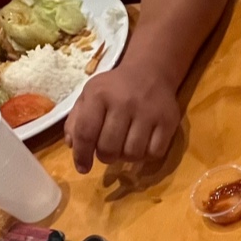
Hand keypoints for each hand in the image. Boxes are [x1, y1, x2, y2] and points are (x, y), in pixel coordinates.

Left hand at [64, 65, 180, 173]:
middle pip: (109, 148)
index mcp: (99, 94)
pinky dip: (146, 155)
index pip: (86, 133)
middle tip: (108, 151)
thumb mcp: (89, 95)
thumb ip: (77, 120)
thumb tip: (72, 146)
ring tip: (125, 146)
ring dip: (126, 157)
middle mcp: (124, 102)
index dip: (82, 155)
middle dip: (106, 156)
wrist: (150, 72)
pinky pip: (155, 153)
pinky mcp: (168, 120)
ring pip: (132, 154)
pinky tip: (142, 145)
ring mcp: (148, 112)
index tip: (82, 168)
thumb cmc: (114, 88)